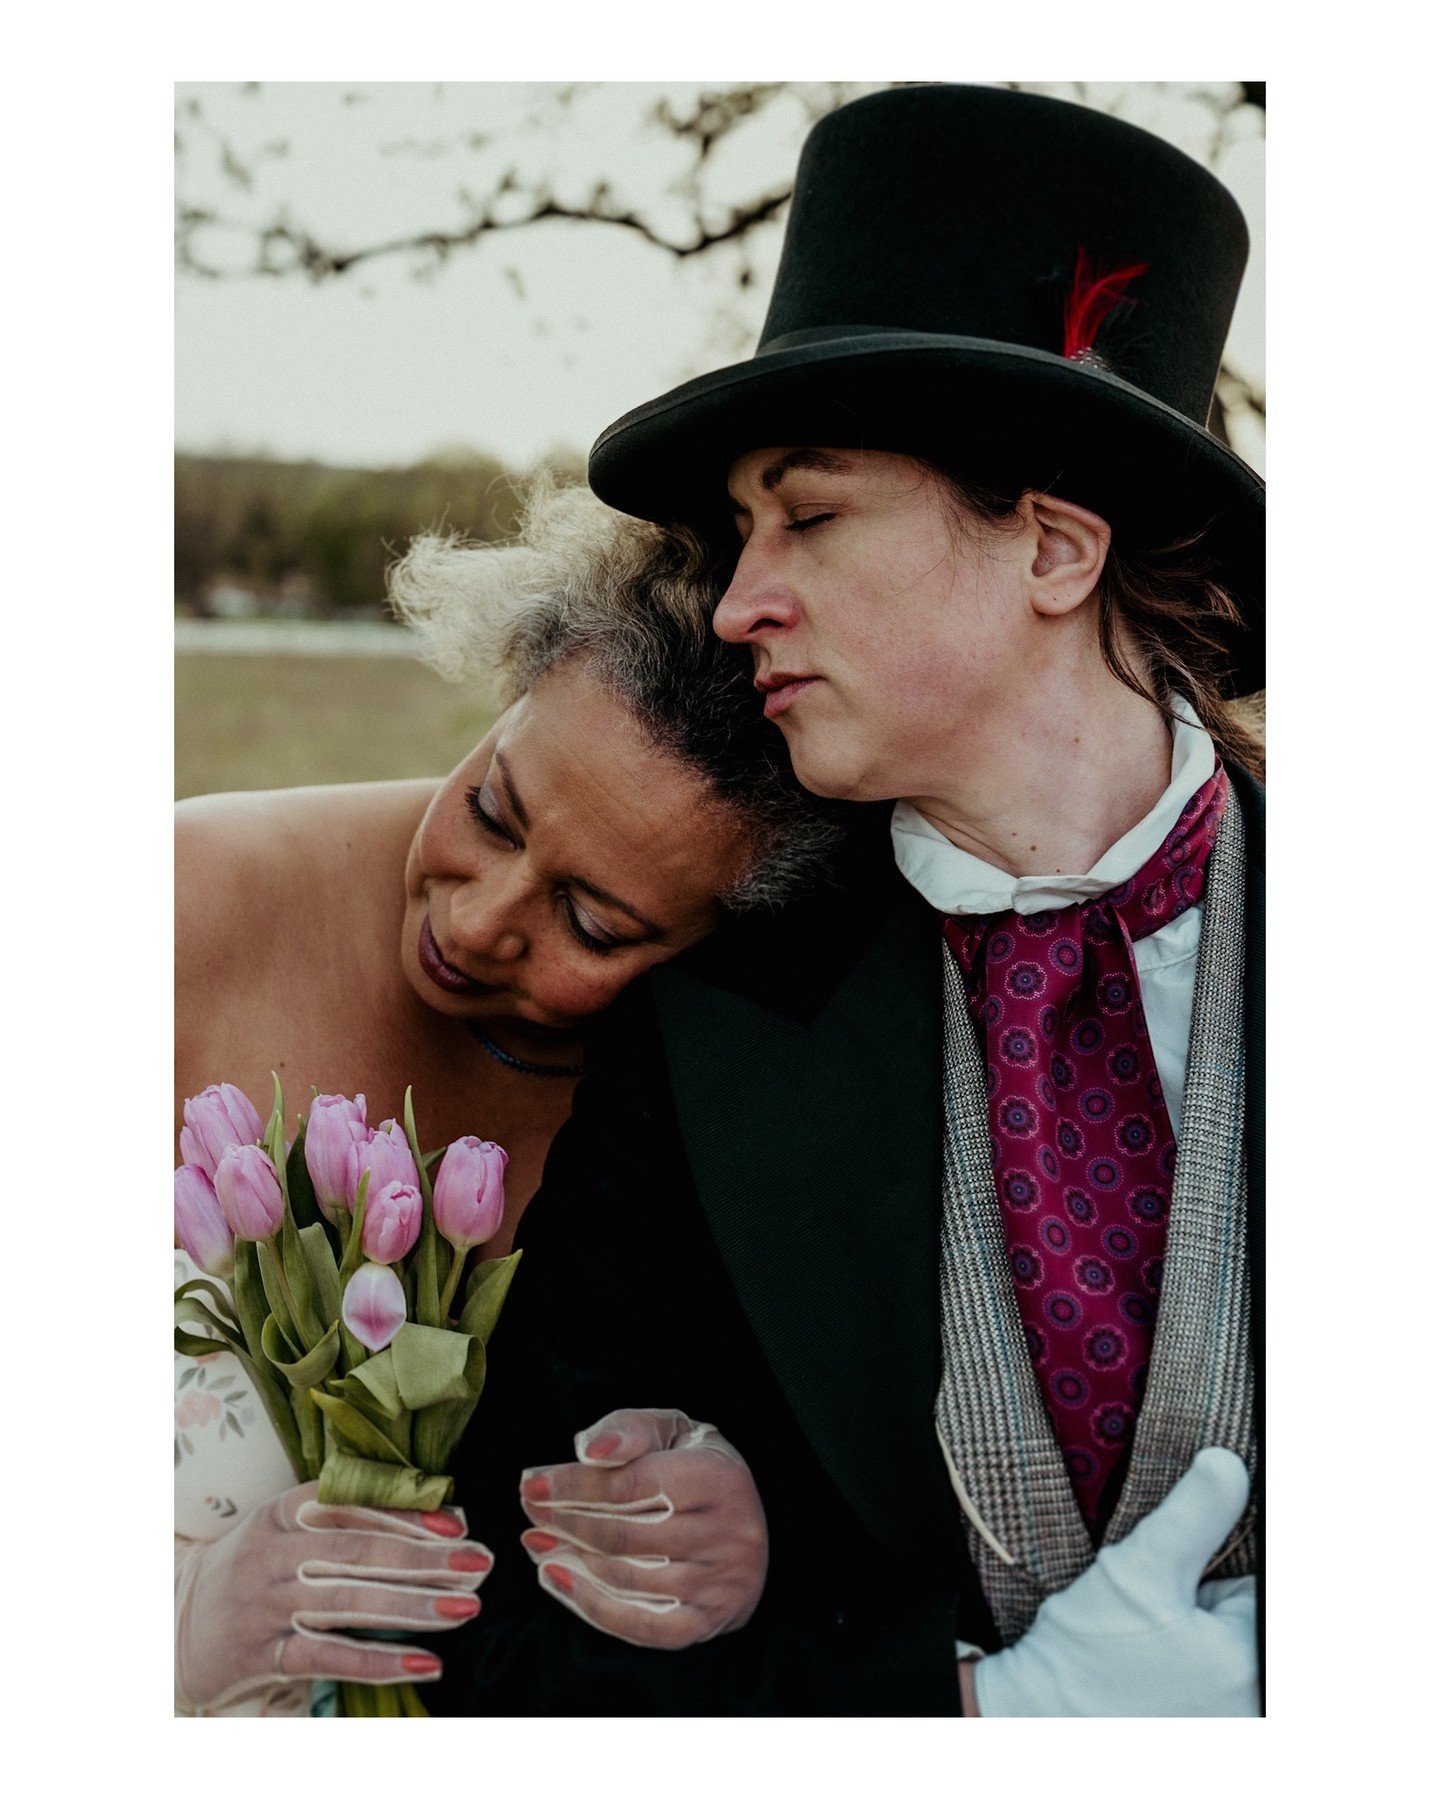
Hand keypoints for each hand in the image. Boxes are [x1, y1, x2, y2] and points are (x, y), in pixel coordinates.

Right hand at [175, 1482, 493, 1712]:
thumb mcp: (286, 1528)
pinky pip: (327, 1656)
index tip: (458, 1524)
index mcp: (282, 1511)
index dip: (408, 1513)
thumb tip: (438, 1516)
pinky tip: (425, 1662)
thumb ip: (346, 1517)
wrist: (175, 1624)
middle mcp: (272, 1553)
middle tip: (479, 1564)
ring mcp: (265, 1604)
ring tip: (466, 1608)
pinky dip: (379, 1660)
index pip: (353, 1506)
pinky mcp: (260, 1652)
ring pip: (349, 1602)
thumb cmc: (255, 1567)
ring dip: (414, 1606)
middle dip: (425, 1560)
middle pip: (359, 1553)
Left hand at [518, 1407, 767, 1649]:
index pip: (632, 1485)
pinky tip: (556, 1578)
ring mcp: (718, 1585)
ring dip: (569, 1560)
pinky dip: (590, 1605)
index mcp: (720, 1479)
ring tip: (536, 1541)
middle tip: (530, 1510)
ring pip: (626, 1579)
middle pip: (624, 1535)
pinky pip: (640, 1625)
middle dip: (566, 1522)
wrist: (746, 1524)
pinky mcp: (705, 1621)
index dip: (575, 1485)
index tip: (533, 1483)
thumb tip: (588, 1450)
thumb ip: (630, 1429)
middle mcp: (727, 1535)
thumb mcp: (672, 1431)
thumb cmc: (696, 1467)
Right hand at [971, 1447, 1258, 1716]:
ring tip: (1144, 1636)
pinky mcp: (1198, 1728)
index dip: (1213, 1566)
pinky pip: (1205, 1681)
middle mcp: (1249, 1703)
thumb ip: (1194, 1514)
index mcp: (1250, 1662)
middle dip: (1203, 1598)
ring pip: (1219, 1646)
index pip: (1253, 1587)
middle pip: (1239, 1618)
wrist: (1033, 1720)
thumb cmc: (1086, 1653)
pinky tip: (1145, 1666)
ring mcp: (1226, 1721)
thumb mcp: (1139, 1570)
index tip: (1179, 1575)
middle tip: (1155, 1608)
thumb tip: (1228, 1464)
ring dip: (1189, 1630)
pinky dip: (1180, 1664)